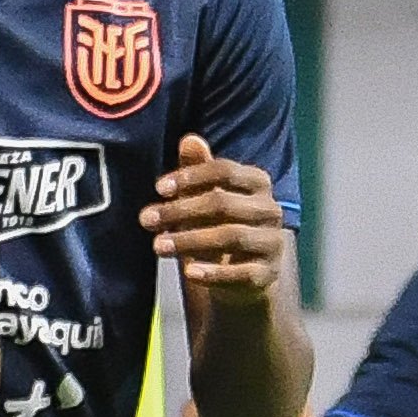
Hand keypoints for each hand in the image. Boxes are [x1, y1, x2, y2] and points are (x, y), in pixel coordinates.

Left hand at [147, 137, 291, 300]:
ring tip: (157, 245)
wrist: (240, 276)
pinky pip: (242, 273)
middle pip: (224, 203)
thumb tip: (189, 140)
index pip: (225, 171)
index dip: (192, 177)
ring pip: (231, 236)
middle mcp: (271, 210)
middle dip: (181, 210)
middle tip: (145, 219)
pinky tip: (189, 273)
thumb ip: (197, 172)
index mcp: (258, 183)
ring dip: (190, 240)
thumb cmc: (218, 226)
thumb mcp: (204, 199)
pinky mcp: (268, 274)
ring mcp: (272, 242)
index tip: (159, 188)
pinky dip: (215, 273)